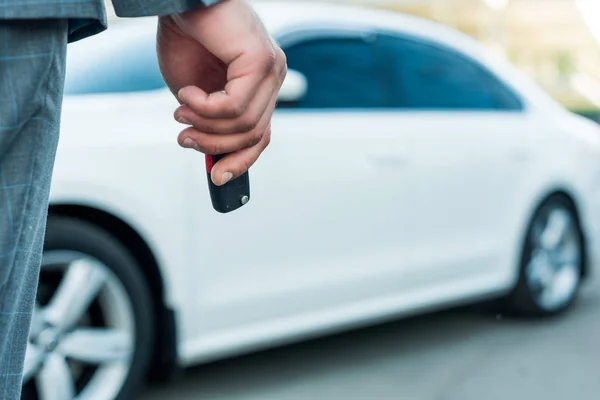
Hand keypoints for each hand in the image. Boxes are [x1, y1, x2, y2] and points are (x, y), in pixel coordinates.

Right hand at [157, 0, 286, 185]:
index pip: (261, 134)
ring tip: (181, 111)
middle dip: (214, 145)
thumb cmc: (187, 37)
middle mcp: (272, 77)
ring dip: (205, 126)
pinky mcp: (261, 60)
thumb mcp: (196, 95)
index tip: (218, 179)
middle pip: (253, 133)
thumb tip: (213, 155)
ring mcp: (271, 69)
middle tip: (184, 138)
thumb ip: (209, 123)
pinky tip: (188, 94)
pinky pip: (235, 106)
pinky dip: (205, 108)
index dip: (241, 160)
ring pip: (244, 124)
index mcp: (260, 85)